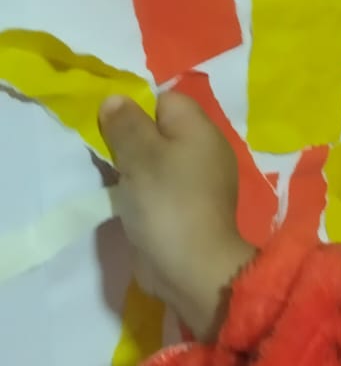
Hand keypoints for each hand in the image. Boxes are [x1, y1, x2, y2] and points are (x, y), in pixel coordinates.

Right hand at [99, 92, 257, 341]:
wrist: (190, 267)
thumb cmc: (167, 202)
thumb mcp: (141, 155)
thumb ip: (126, 124)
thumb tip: (116, 99)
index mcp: (201, 130)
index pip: (166, 100)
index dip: (137, 109)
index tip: (115, 130)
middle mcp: (204, 151)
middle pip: (159, 130)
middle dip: (130, 140)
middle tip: (112, 157)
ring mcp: (196, 182)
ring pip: (156, 160)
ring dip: (132, 169)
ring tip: (117, 181)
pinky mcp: (185, 208)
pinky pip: (158, 187)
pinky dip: (141, 191)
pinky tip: (126, 202)